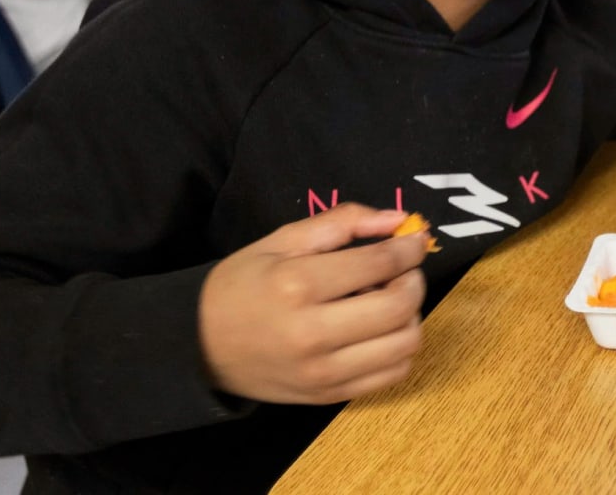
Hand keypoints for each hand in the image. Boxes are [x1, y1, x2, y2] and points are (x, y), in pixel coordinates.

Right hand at [198, 203, 428, 404]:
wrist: (200, 344)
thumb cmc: (243, 284)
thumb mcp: (283, 239)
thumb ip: (342, 222)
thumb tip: (398, 220)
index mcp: (298, 284)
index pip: (379, 264)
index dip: (408, 247)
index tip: (415, 238)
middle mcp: (312, 333)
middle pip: (399, 307)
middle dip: (414, 280)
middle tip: (403, 269)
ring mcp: (322, 372)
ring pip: (404, 345)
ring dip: (410, 316)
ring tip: (388, 299)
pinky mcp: (328, 397)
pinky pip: (391, 375)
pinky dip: (399, 348)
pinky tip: (380, 330)